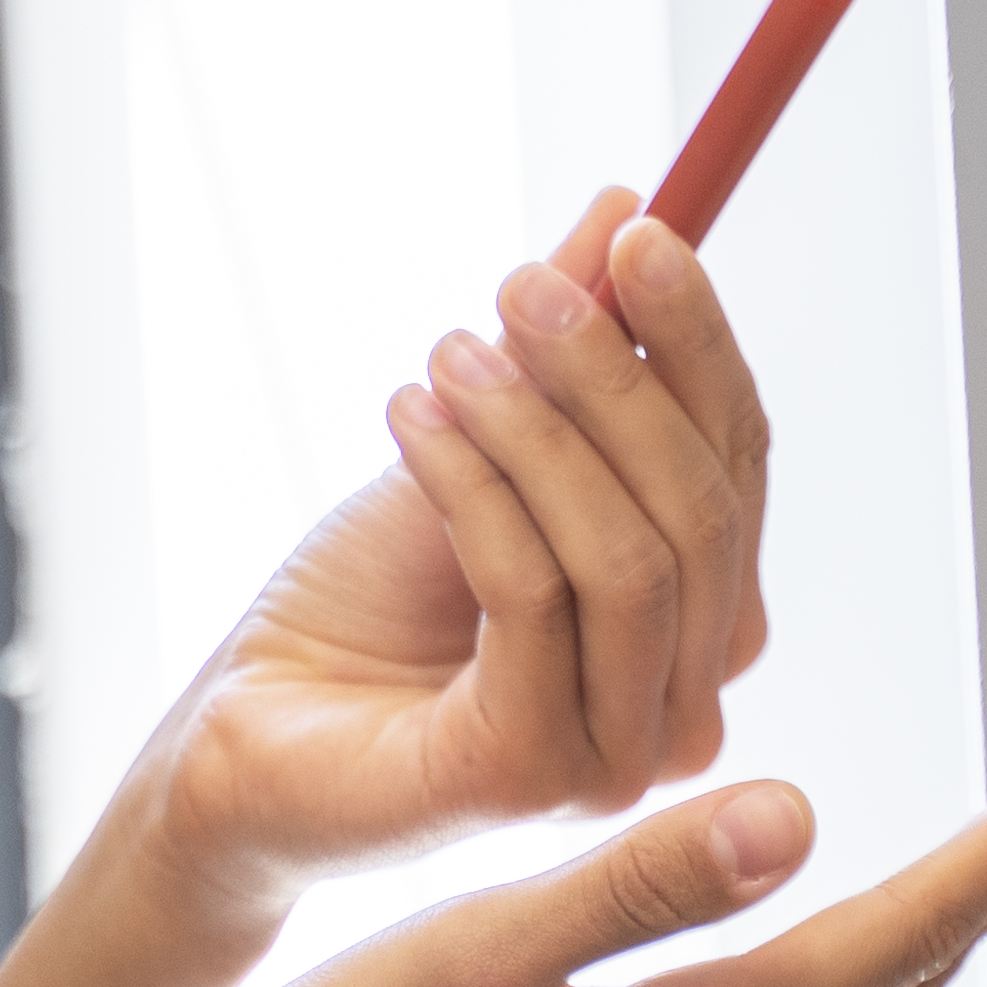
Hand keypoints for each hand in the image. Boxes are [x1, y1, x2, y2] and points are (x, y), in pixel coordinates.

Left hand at [130, 191, 780, 909]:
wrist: (248, 727)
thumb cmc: (367, 604)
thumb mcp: (479, 443)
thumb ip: (565, 347)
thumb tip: (623, 210)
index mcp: (695, 618)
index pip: (739, 464)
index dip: (699, 344)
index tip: (642, 233)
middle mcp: (683, 699)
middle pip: (704, 507)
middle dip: (619, 375)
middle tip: (524, 284)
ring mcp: (619, 754)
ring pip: (630, 555)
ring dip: (536, 429)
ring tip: (447, 352)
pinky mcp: (534, 777)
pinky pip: (533, 596)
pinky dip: (473, 486)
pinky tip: (410, 422)